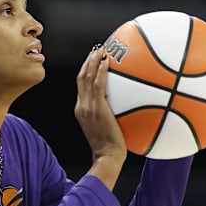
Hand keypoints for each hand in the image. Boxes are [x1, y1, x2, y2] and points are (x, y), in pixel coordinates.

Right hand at [75, 45, 126, 188]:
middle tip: (97, 49)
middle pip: (81, 77)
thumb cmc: (111, 147)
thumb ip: (109, 114)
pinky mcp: (96, 108)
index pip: (81, 85)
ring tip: (101, 50)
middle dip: (88, 61)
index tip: (94, 59)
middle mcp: (82, 106)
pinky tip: (108, 62)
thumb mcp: (106, 128)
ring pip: (86, 78)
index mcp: (81, 109)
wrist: (107, 156)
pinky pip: (98, 85)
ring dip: (93, 61)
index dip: (86, 69)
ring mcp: (88, 107)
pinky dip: (101, 72)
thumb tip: (124, 105)